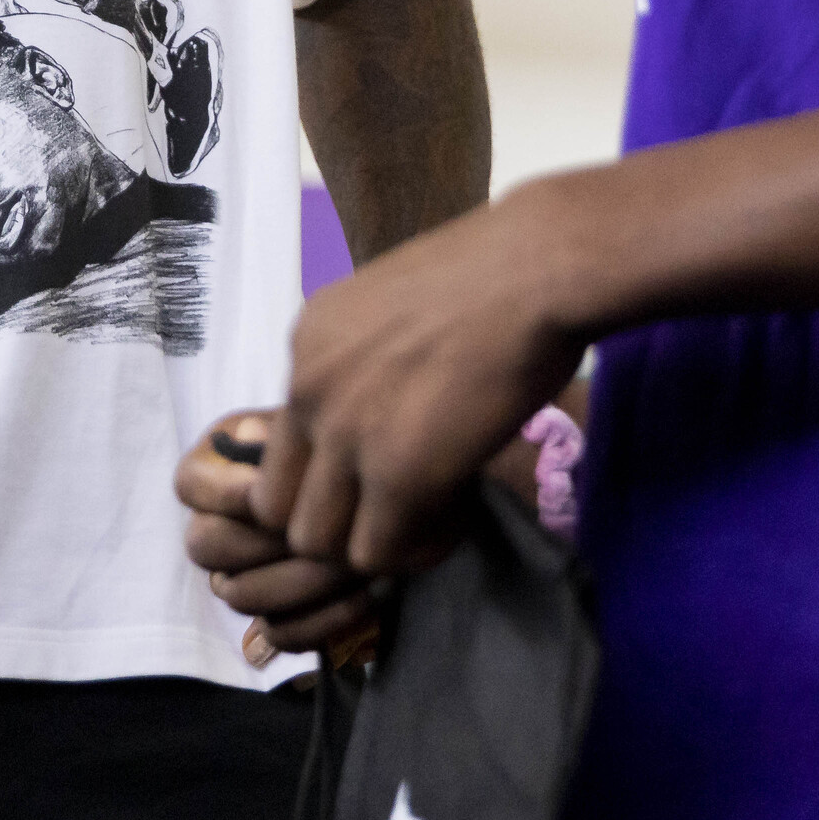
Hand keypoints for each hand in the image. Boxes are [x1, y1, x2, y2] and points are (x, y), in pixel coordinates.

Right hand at [178, 414, 386, 666]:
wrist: (384, 493)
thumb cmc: (343, 446)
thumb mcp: (316, 423)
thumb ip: (285, 431)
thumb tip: (256, 437)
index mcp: (212, 471)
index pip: (188, 485)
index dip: (226, 491)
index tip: (272, 487)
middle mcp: (213, 528)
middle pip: (206, 546)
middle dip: (267, 540)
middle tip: (324, 530)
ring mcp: (236, 579)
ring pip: (242, 596)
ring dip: (303, 580)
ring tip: (355, 560)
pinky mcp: (271, 620)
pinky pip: (281, 634)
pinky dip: (326, 617)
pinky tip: (370, 592)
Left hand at [256, 182, 591, 576]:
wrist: (541, 266)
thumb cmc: (498, 271)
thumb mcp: (398, 307)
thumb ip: (369, 361)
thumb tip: (386, 406)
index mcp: (305, 343)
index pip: (279, 446)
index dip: (324, 476)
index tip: (376, 475)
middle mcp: (307, 387)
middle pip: (277, 505)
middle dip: (334, 521)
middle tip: (395, 510)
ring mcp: (346, 434)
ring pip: (317, 543)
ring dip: (370, 543)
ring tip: (429, 517)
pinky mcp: (398, 475)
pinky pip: (379, 553)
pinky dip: (416, 550)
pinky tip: (458, 512)